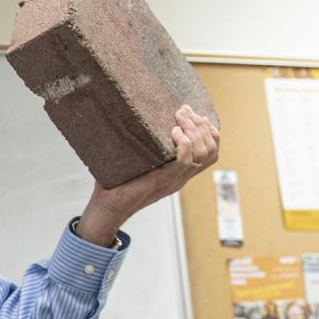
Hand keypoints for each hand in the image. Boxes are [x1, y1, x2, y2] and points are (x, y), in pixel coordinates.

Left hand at [78, 106, 219, 244]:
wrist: (108, 208)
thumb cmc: (116, 183)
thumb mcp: (137, 161)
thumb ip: (145, 145)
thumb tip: (136, 118)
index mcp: (180, 173)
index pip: (211, 152)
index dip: (209, 131)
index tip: (194, 113)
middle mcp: (182, 177)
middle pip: (211, 150)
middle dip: (201, 125)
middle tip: (184, 110)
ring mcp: (175, 180)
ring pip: (203, 153)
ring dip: (194, 129)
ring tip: (179, 116)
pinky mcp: (164, 180)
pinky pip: (186, 161)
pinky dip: (183, 143)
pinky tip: (173, 132)